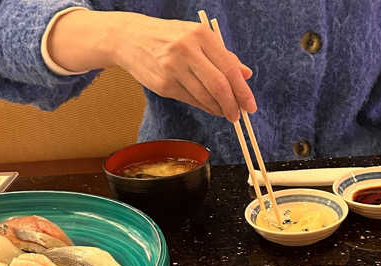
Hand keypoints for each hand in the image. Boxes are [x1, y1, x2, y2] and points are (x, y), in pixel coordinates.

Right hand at [49, 11, 256, 120]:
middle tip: (238, 116)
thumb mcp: (198, 38)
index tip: (250, 106)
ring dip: (219, 109)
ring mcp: (173, 68)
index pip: (229, 69)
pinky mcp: (164, 84)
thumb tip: (246, 75)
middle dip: (232, 105)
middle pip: (219, 86)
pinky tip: (210, 107)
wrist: (130, 38)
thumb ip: (223, 56)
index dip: (243, 92)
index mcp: (201, 35)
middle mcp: (187, 50)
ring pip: (205, 97)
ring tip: (225, 112)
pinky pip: (191, 101)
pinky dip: (204, 107)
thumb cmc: (170, 38)